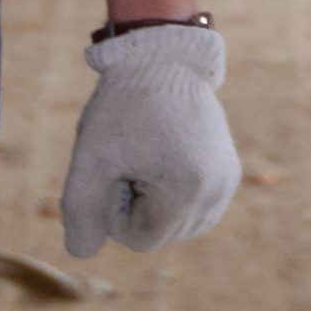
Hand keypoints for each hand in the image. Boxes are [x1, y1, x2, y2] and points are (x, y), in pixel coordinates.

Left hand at [59, 26, 241, 258]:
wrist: (163, 57)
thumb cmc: (125, 105)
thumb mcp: (91, 158)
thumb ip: (80, 212)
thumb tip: (82, 253)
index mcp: (189, 190)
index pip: (140, 239)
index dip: (116, 207)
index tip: (118, 164)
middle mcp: (218, 191)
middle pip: (161, 234)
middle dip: (138, 203)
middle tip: (134, 154)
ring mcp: (228, 182)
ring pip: (178, 225)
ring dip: (155, 200)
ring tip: (150, 154)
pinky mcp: (230, 172)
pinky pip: (194, 209)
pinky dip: (173, 194)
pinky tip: (165, 157)